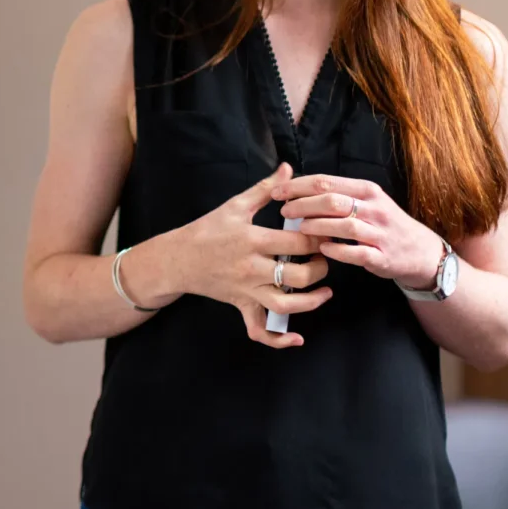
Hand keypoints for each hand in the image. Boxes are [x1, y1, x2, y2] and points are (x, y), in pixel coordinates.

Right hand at [179, 163, 331, 347]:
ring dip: (311, 302)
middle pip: (298, 276)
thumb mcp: (235, 205)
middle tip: (326, 258)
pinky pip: (260, 330)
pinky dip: (279, 340)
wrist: (178, 259)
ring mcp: (247, 291)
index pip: (297, 243)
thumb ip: (265, 189)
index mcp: (253, 240)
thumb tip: (287, 168)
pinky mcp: (241, 306)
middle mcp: (252, 268)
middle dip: (320, 268)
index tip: (329, 232)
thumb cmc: (207, 229)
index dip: (319, 238)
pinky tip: (297, 338)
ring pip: (285, 306)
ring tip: (325, 291)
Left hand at [271, 174, 444, 288]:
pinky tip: (322, 249)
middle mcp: (374, 208)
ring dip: (318, 225)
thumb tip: (299, 189)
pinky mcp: (382, 256)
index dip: (298, 185)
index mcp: (366, 190)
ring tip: (299, 228)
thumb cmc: (384, 223)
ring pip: (344, 224)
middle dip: (303, 204)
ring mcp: (379, 232)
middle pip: (332, 200)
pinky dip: (338, 250)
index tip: (277, 191)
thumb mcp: (367, 201)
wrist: (420, 251)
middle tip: (284, 210)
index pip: (326, 182)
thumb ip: (338, 194)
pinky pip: (357, 252)